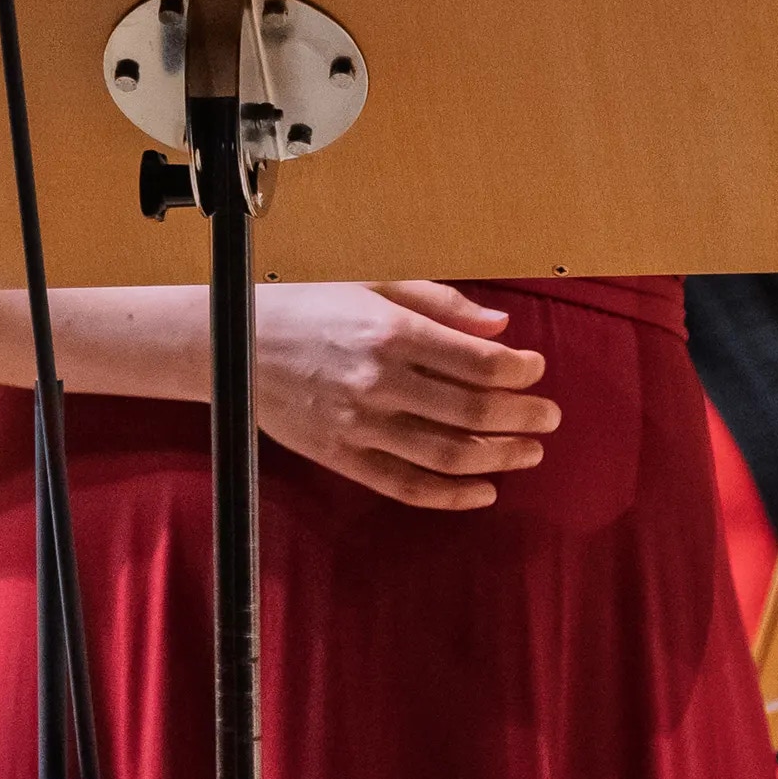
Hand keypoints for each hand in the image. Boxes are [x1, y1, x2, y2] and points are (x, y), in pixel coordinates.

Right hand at [252, 282, 560, 508]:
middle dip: (522, 417)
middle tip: (549, 417)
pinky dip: (449, 496)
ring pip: (446, 454)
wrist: (227, 343)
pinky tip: (483, 491)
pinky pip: (404, 486)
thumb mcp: (372, 283)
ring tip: (530, 453)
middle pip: (471, 411)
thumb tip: (500, 325)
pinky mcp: (340, 456)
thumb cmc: (305, 304)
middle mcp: (377, 381)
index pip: (476, 361)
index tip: (537, 369)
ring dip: (499, 457)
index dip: (519, 370)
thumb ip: (440, 302)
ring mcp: (358, 425)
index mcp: (390, 331)